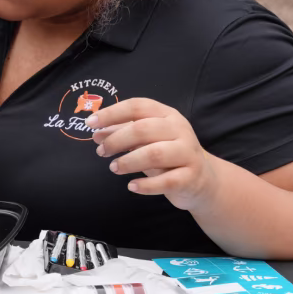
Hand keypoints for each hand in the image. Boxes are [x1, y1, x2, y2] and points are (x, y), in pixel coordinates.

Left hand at [88, 98, 218, 210]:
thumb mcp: (146, 141)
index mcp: (167, 115)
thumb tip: (97, 133)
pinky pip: (166, 181)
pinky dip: (146, 185)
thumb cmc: (167, 156)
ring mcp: (188, 153)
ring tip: (114, 167)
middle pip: (142, 129)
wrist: (202, 180)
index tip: (90, 124)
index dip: (112, 113)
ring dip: (128, 161)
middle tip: (101, 151)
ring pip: (154, 154)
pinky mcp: (191, 177)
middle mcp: (179, 130)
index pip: (137, 106)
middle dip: (116, 140)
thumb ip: (123, 133)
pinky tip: (132, 186)